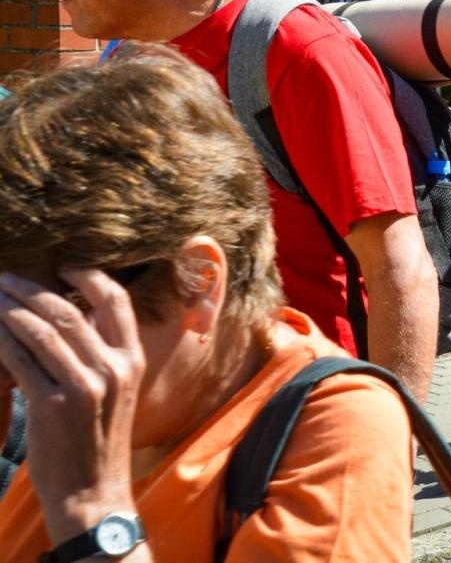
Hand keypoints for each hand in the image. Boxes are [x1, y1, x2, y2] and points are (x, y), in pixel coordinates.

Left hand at [0, 269, 142, 543]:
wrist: (92, 491)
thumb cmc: (99, 441)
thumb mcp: (117, 392)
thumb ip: (103, 354)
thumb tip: (76, 316)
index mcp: (133, 361)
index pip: (115, 301)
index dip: (87, 276)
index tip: (60, 264)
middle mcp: (113, 369)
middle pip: (69, 311)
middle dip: (32, 288)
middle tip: (7, 276)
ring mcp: (84, 387)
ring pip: (42, 330)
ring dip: (11, 307)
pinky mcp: (52, 406)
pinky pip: (21, 359)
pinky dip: (1, 338)